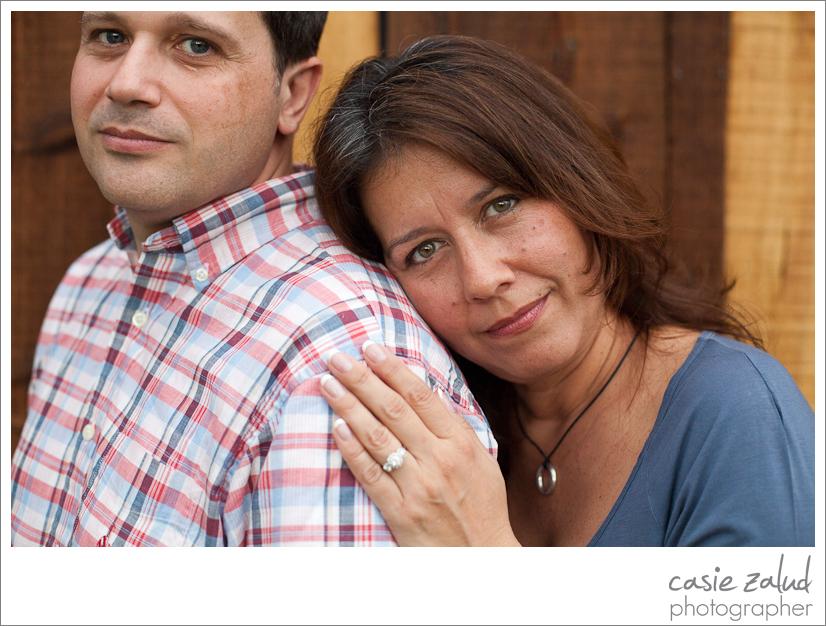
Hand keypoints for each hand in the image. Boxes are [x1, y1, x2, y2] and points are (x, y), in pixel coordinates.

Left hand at [320, 341, 519, 546]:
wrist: (482, 558)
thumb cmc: (481, 505)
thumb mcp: (480, 459)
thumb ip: (453, 426)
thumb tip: (424, 391)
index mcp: (460, 442)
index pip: (420, 395)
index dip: (392, 368)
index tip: (370, 347)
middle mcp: (439, 460)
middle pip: (393, 409)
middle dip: (362, 378)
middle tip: (337, 357)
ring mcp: (418, 486)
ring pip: (377, 437)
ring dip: (349, 406)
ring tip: (328, 383)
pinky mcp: (400, 512)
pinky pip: (370, 475)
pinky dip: (352, 449)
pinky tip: (336, 427)